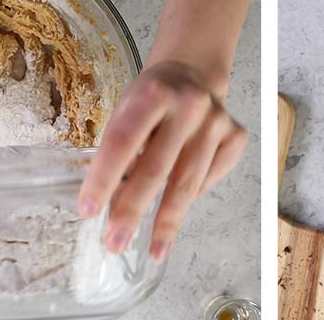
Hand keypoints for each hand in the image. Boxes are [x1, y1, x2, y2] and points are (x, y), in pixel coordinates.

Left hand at [77, 61, 246, 261]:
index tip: (88, 210)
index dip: (103, 178)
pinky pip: (210, 179)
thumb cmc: (151, 98)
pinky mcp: (236, 135)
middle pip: (157, 168)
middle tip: (115, 242)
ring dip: (167, 221)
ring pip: (188, 183)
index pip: (123, 142)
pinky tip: (177, 212)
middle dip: (133, 210)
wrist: (192, 74)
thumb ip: (119, 151)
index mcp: (153, 92)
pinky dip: (191, 199)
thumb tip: (110, 205)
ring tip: (154, 249)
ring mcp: (217, 121)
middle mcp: (190, 104)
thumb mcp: (126, 111)